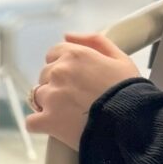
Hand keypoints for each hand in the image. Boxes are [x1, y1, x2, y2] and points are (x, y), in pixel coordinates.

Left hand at [28, 33, 139, 149]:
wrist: (130, 124)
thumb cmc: (129, 91)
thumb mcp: (120, 58)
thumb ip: (94, 41)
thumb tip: (67, 35)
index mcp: (74, 55)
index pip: (53, 54)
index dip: (64, 65)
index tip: (75, 78)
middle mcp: (58, 72)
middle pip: (45, 75)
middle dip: (57, 84)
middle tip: (76, 98)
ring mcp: (50, 97)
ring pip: (38, 96)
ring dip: (48, 104)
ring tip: (69, 114)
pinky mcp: (47, 121)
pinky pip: (31, 122)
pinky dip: (40, 124)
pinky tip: (54, 128)